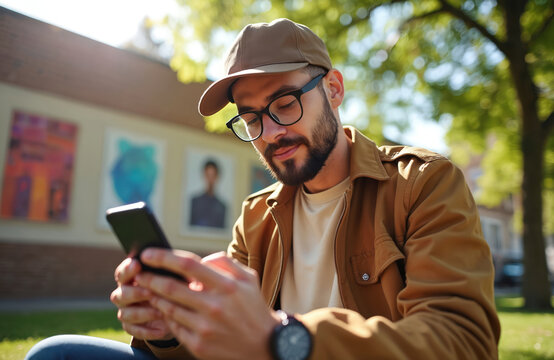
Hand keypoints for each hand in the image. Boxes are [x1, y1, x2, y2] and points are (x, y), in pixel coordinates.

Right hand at [110, 257, 172, 339]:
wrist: (175, 310)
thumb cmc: (172, 287)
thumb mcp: (172, 277)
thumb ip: (167, 271)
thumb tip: (173, 263)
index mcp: (131, 278)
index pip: (122, 273)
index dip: (127, 269)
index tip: (137, 265)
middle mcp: (124, 294)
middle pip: (119, 295)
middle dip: (135, 293)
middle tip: (151, 292)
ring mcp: (126, 311)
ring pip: (124, 314)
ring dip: (143, 313)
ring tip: (161, 312)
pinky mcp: (131, 327)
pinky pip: (133, 331)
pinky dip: (147, 331)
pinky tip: (162, 330)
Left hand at [135, 249, 280, 359]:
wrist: (264, 345)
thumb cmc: (253, 307)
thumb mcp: (248, 278)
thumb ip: (225, 262)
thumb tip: (201, 259)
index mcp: (227, 287)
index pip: (188, 265)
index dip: (164, 257)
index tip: (148, 253)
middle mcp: (214, 307)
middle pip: (171, 287)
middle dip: (150, 278)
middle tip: (139, 273)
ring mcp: (205, 328)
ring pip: (168, 308)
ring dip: (155, 297)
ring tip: (149, 290)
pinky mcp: (198, 345)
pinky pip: (173, 327)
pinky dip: (166, 316)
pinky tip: (165, 309)